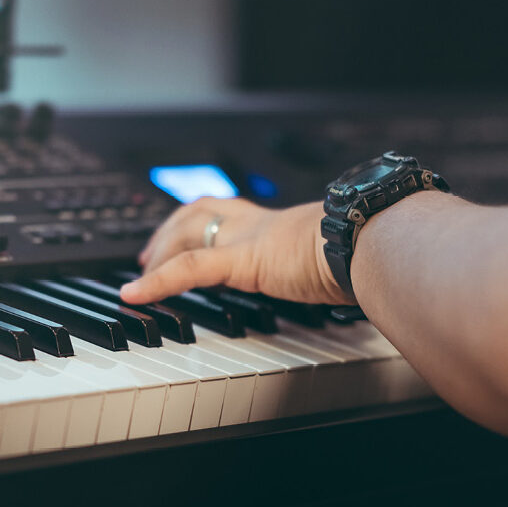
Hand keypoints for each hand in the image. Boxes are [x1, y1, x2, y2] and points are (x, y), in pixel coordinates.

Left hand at [119, 197, 354, 305]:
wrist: (373, 243)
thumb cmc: (370, 253)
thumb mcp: (344, 262)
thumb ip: (334, 268)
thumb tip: (351, 283)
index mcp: (281, 224)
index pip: (231, 213)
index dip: (204, 220)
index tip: (189, 236)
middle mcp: (261, 223)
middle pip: (200, 212)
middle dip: (170, 230)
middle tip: (147, 255)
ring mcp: (249, 238)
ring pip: (187, 233)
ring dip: (158, 253)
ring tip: (138, 278)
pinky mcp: (243, 259)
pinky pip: (188, 268)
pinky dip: (156, 282)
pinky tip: (133, 295)